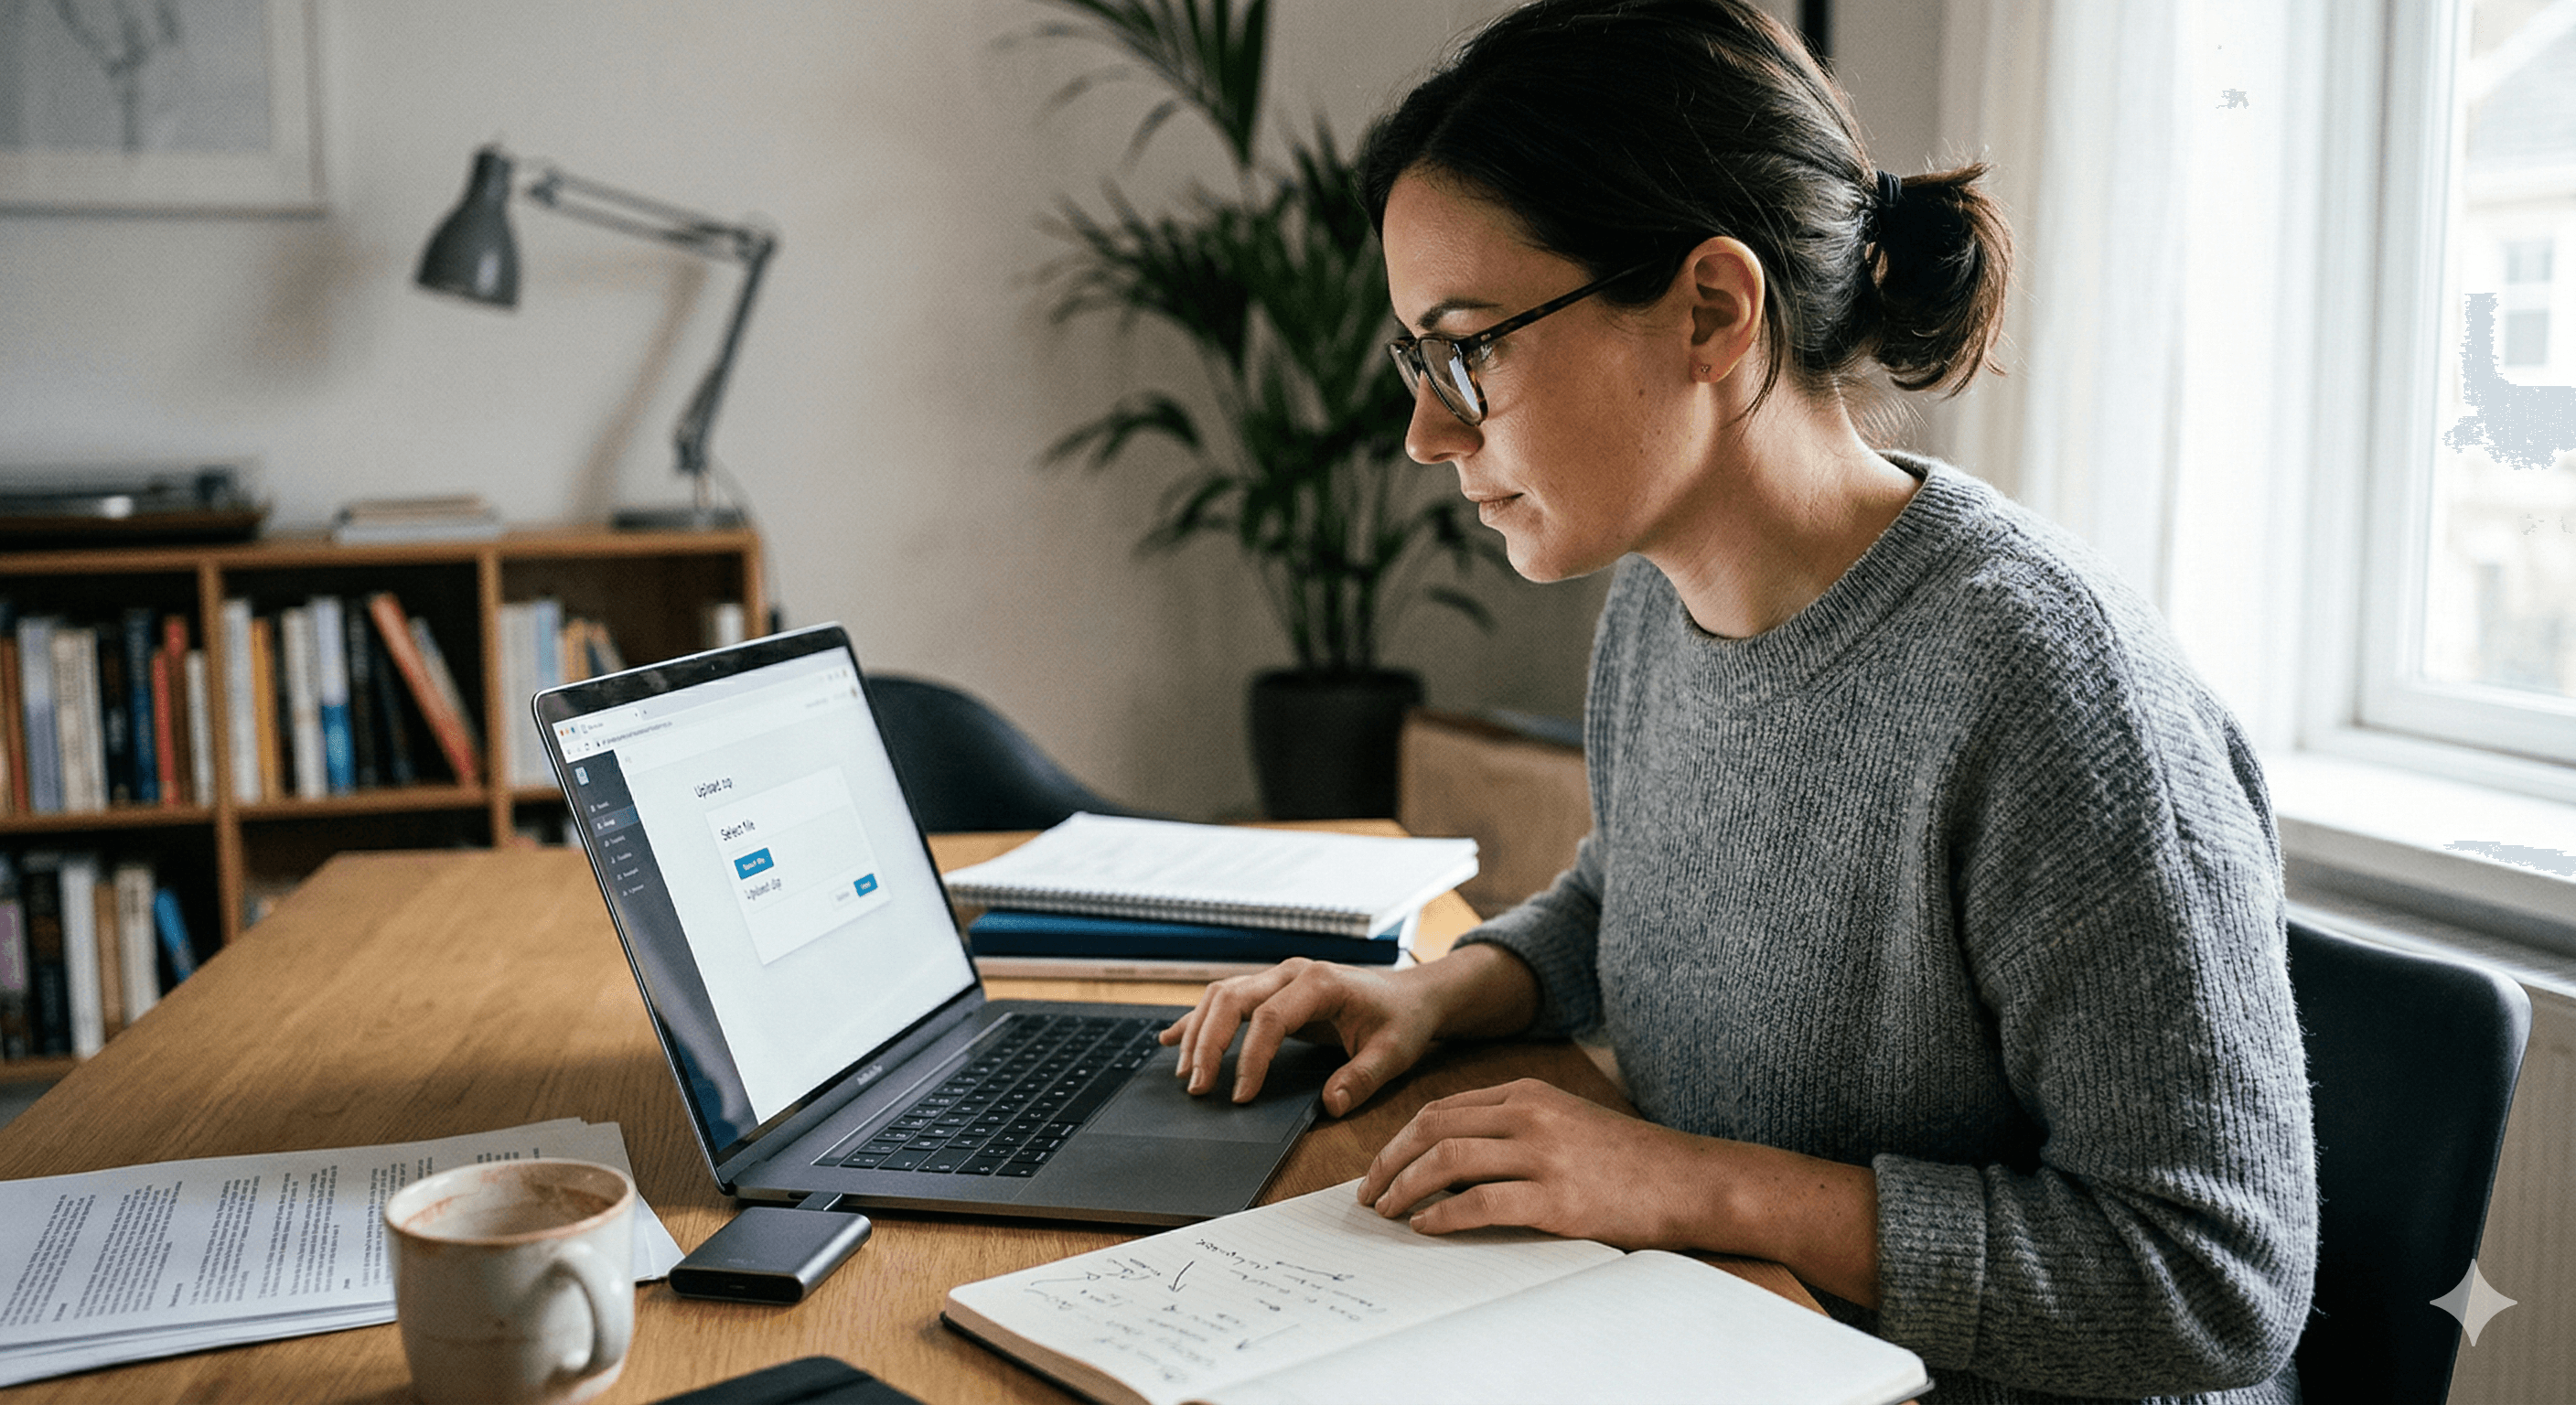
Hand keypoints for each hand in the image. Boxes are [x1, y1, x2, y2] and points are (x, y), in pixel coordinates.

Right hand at [1159, 958, 1440, 1115]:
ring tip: (1185, 1074)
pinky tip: (1173, 1039)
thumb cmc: (1402, 1020)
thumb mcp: (1394, 1052)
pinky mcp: (1272, 991)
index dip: (1250, 1058)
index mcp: (1320, 983)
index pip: (1270, 1018)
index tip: (1242, 1096)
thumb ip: (1362, 1078)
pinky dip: (1198, 1020)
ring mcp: (1278, 978)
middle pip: (1231, 998)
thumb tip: (1330, 1104)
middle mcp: (1291, 973)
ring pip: (1221, 995)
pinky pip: (1226, 999)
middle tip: (1198, 1088)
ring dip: (1198, 1032)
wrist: (1411, 996)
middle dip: (1208, 1043)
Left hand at [1357, 1079, 1727, 1248]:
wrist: (1689, 1180)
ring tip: (1389, 1211)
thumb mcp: (1565, 1122)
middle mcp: (1530, 1115)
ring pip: (1447, 1160)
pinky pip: (1480, 1202)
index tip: (1381, 1167)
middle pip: (1433, 1128)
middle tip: (1369, 1192)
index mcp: (1528, 1093)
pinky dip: (1443, 1215)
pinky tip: (1427, 1226)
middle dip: (1390, 1161)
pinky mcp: (1557, 1198)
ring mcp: (1544, 1154)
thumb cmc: (1627, 1159)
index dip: (1401, 1139)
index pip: (1442, 1109)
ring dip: (1406, 1187)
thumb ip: (1513, 1128)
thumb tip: (1449, 1158)